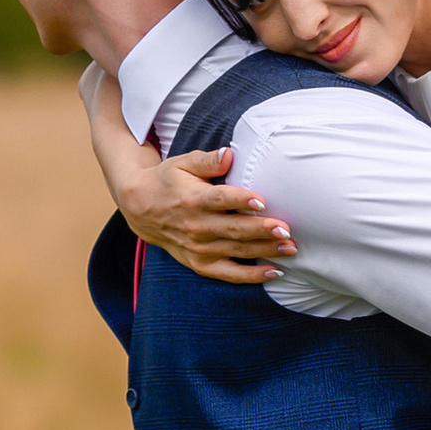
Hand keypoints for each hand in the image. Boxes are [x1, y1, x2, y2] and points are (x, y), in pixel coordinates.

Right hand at [121, 145, 296, 286]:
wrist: (140, 208)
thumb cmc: (168, 181)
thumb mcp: (182, 163)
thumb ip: (207, 160)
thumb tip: (228, 154)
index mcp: (192, 199)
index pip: (219, 200)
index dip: (240, 200)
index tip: (262, 202)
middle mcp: (196, 226)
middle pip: (233, 229)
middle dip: (261, 230)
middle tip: (286, 229)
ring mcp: (198, 248)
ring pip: (236, 251)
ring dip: (265, 251)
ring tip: (290, 248)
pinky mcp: (200, 263)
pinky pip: (229, 273)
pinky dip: (252, 276)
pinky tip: (275, 272)